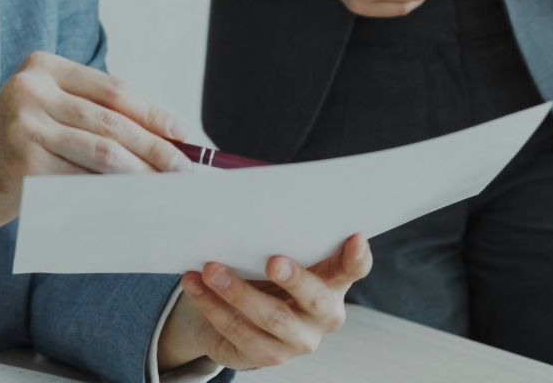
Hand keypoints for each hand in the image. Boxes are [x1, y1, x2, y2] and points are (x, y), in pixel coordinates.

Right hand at [0, 51, 190, 264]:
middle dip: (155, 146)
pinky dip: (113, 193)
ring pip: (102, 149)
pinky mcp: (23, 162)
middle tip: (184, 168)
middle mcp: (31, 88)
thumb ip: (89, 118)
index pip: (113, 89)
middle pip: (112, 119)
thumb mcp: (43, 114)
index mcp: (43, 67)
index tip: (184, 135)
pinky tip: (132, 203)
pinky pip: (82, 179)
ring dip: (142, 171)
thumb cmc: (9, 150)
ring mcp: (25, 124)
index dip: (154, 113)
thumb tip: (160, 138)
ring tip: (166, 187)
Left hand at [157, 234, 372, 370]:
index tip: (354, 237)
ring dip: (237, 292)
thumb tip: (251, 197)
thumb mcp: (276, 252)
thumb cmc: (263, 272)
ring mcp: (299, 339)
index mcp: (334, 281)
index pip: (354, 269)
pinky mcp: (270, 356)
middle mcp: (324, 314)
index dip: (356, 256)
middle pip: (315, 299)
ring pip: (272, 318)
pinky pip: (239, 332)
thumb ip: (278, 235)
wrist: (238, 317)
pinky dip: (213, 306)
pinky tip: (196, 286)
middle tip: (273, 261)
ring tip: (211, 269)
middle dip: (295, 279)